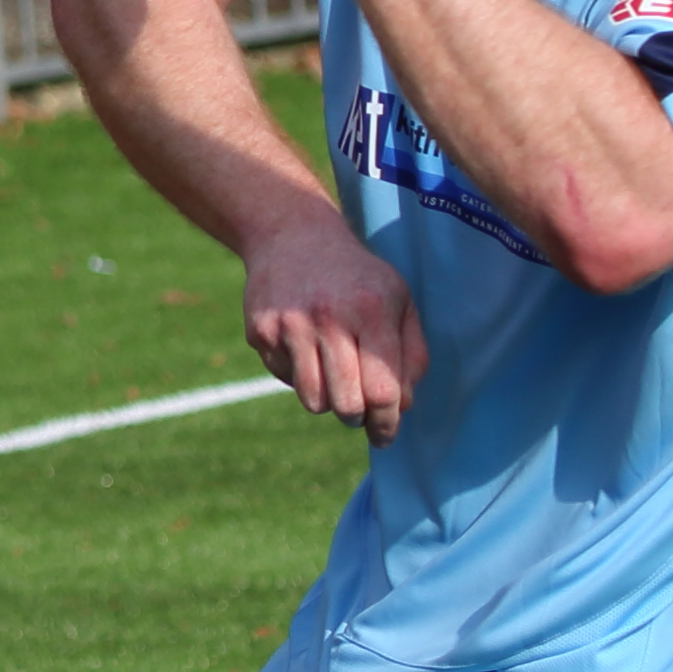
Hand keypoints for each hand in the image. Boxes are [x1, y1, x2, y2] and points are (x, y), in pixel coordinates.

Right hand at [243, 201, 428, 442]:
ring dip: (327, 400)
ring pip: (313, 400)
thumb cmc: (356, 276)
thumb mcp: (398, 299)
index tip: (386, 435)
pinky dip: (299, 375)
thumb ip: (411, 352)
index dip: (388, 422)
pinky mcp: (260, 331)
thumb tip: (403, 405)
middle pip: (347, 404)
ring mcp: (290, 326)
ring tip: (332, 377)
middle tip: (358, 413)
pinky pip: (285, 378)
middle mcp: (329, 320)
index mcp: (372, 312)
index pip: (384, 390)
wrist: (292, 236)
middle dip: (357, 418)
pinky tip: (304, 347)